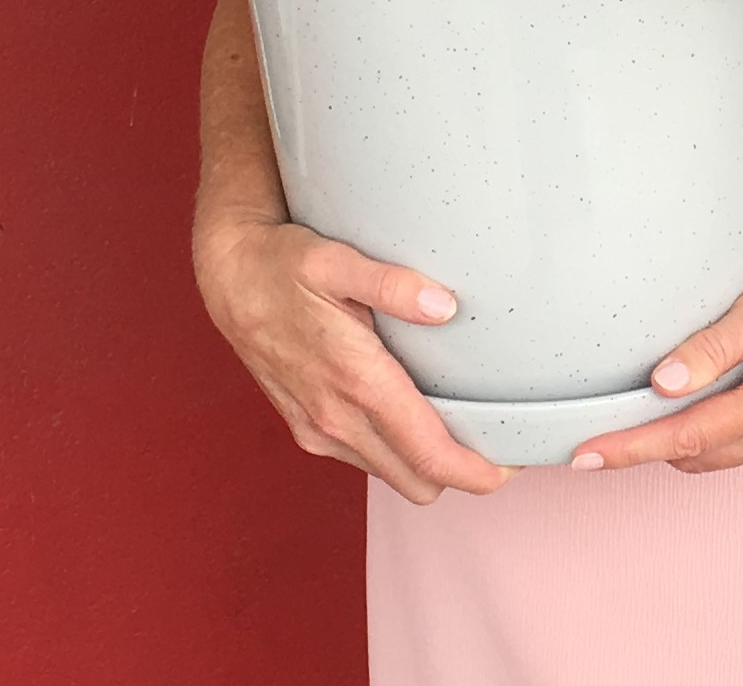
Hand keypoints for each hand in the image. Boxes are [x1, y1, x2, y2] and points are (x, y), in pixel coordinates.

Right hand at [194, 214, 520, 504]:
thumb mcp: (337, 260)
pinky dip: (396, 449)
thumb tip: (446, 306)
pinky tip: (413, 407)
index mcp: (354, 383)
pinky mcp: (307, 428)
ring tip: (464, 421)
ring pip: (392, 474)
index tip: (514, 466)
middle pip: (417, 481)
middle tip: (498, 436)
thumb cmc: (284, 264)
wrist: (228, 277)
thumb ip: (392, 284)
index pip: (428, 455)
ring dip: (427, 462)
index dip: (476, 472)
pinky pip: (366, 457)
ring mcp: (318, 430)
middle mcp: (335, 419)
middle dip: (461, 472)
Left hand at [570, 256, 742, 473]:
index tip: (586, 456)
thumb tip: (663, 384)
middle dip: (648, 442)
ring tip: (653, 399)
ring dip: (679, 435)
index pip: (690, 435)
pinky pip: (736, 447)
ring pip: (714, 455)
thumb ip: (715, 346)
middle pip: (697, 453)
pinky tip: (704, 396)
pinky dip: (709, 431)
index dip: (633, 447)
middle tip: (602, 420)